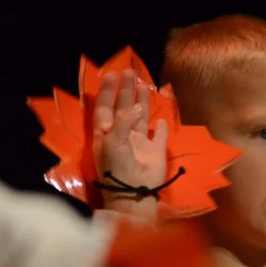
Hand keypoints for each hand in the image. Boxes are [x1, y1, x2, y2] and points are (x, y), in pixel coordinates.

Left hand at [93, 70, 168, 218]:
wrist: (134, 193)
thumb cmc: (117, 168)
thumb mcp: (113, 142)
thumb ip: (124, 122)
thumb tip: (138, 106)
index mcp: (106, 134)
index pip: (105, 107)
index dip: (107, 92)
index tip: (111, 75)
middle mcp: (121, 136)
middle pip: (123, 108)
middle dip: (126, 91)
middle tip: (130, 72)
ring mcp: (139, 144)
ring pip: (140, 118)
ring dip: (142, 102)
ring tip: (144, 84)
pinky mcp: (155, 152)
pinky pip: (158, 137)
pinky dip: (160, 128)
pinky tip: (161, 120)